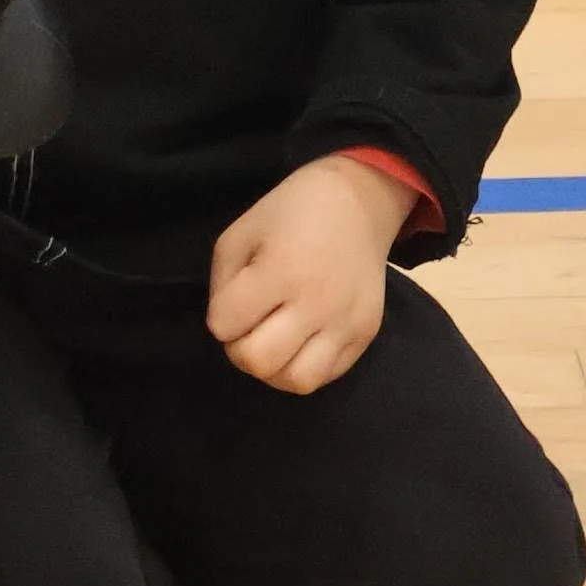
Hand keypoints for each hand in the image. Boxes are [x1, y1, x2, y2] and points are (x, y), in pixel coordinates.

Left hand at [207, 154, 416, 394]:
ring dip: (273, 369)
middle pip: (259, 362)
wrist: (357, 204)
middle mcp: (315, 304)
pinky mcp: (366, 335)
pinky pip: (327, 376)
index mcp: (279, 272)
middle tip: (246, 328)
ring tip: (271, 342)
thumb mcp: (239, 234)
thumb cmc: (289, 214)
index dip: (219, 319)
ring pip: (297, 381)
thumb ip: (223, 284)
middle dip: (239, 350)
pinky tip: (297, 343)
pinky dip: (303, 368)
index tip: (231, 303)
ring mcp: (345, 324)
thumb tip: (225, 328)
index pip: (225, 325)